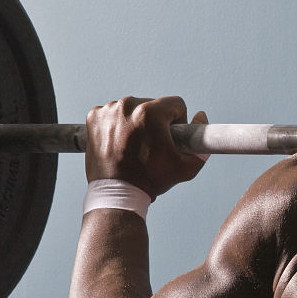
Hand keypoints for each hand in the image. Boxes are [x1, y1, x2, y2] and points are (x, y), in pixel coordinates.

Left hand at [85, 96, 207, 197]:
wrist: (117, 193)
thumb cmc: (151, 180)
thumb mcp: (185, 167)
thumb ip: (202, 143)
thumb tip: (200, 116)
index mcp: (150, 113)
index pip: (175, 103)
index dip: (178, 122)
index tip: (170, 137)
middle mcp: (127, 105)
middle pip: (152, 104)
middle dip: (156, 121)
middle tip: (151, 144)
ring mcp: (108, 110)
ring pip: (132, 108)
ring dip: (135, 121)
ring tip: (133, 145)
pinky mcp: (94, 117)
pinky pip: (112, 113)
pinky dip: (116, 124)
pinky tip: (118, 142)